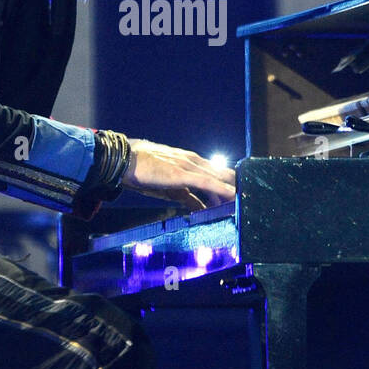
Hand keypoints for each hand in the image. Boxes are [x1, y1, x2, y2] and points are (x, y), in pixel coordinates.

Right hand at [121, 139, 235, 210]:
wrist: (123, 161)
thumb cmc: (141, 172)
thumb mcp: (168, 187)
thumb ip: (186, 196)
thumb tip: (199, 207)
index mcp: (188, 161)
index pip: (214, 173)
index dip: (228, 185)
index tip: (239, 196)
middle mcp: (191, 161)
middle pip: (221, 174)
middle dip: (234, 187)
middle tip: (246, 200)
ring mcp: (187, 166)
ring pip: (217, 177)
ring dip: (231, 190)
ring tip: (244, 200)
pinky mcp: (181, 174)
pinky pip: (206, 182)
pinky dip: (221, 189)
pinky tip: (233, 195)